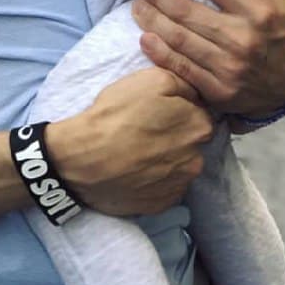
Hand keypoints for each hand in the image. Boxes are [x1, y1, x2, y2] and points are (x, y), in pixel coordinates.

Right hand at [46, 67, 213, 215]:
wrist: (84, 158)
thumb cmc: (117, 115)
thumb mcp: (152, 79)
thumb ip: (183, 83)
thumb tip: (194, 93)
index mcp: (199, 127)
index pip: (200, 115)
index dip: (180, 110)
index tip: (159, 111)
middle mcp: (196, 160)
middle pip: (191, 143)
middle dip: (175, 136)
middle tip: (146, 130)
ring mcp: (179, 186)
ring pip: (179, 167)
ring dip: (165, 160)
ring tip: (137, 151)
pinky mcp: (161, 205)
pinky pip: (164, 188)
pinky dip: (153, 180)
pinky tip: (134, 170)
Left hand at [131, 0, 284, 117]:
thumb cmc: (283, 30)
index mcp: (260, 10)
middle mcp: (243, 38)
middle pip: (186, 11)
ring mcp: (229, 67)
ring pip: (179, 38)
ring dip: (151, 19)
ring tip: (138, 5)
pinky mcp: (218, 90)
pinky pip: (180, 67)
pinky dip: (158, 52)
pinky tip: (144, 37)